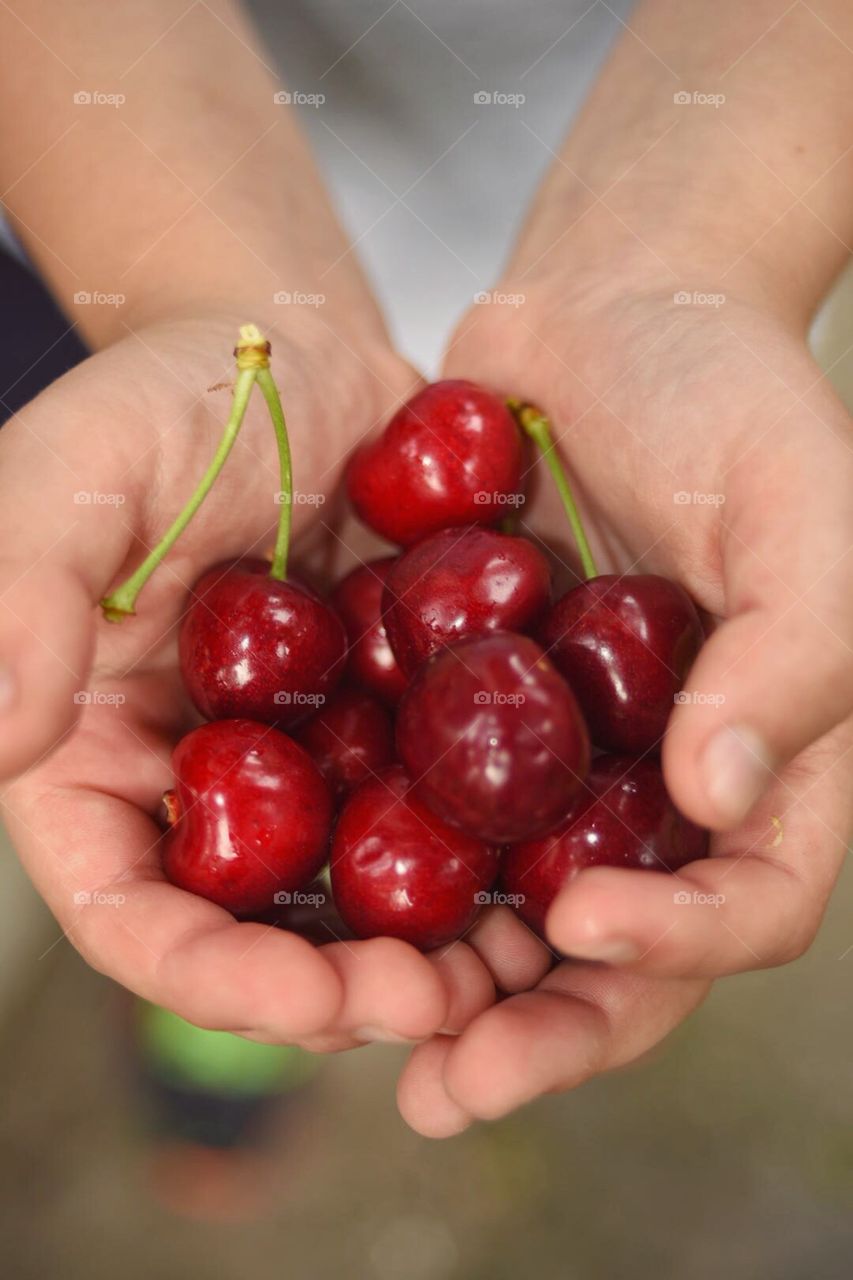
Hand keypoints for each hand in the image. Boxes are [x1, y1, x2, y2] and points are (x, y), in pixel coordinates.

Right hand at [0, 310, 497, 1048]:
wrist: (303, 352)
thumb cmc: (170, 395)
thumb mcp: (79, 471)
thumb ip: (21, 593)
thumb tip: (3, 741)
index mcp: (101, 755)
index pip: (134, 911)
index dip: (214, 978)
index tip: (312, 1000)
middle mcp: (204, 781)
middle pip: (261, 931)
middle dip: (342, 988)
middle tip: (437, 1005)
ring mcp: (309, 760)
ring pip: (362, 894)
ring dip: (432, 953)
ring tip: (510, 970)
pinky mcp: (396, 724)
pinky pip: (443, 812)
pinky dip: (489, 859)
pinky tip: (551, 876)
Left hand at [395, 270, 852, 1134]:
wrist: (605, 310)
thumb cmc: (728, 396)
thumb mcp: (803, 507)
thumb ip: (795, 654)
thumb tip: (720, 794)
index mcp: (769, 758)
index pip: (751, 896)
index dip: (682, 938)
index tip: (585, 924)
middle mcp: (663, 783)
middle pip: (620, 947)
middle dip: (548, 1026)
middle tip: (454, 1082)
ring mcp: (563, 759)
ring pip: (513, 908)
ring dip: (452, 985)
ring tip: (371, 1030)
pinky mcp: (470, 716)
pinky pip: (430, 814)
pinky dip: (386, 872)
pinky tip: (315, 907)